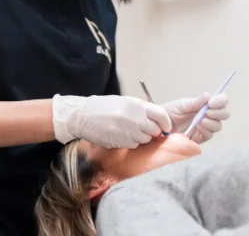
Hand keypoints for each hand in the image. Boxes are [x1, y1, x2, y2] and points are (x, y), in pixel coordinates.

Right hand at [52, 94, 172, 148]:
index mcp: (137, 105)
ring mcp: (128, 131)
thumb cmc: (104, 108)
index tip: (165, 127)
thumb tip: (158, 120)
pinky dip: (131, 143)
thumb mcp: (126, 102)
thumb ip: (142, 110)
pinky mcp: (120, 141)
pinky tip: (121, 136)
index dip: (166, 123)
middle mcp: (135, 118)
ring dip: (140, 138)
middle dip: (152, 132)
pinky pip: (134, 145)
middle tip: (144, 129)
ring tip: (129, 131)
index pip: (161, 115)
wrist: (83, 116)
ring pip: (145, 140)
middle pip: (155, 130)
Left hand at [162, 93, 229, 143]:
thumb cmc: (169, 113)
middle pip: (225, 114)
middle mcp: (208, 116)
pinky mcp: (200, 138)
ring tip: (200, 120)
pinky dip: (206, 130)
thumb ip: (195, 102)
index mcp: (205, 105)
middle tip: (208, 112)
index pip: (221, 101)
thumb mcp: (181, 105)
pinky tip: (197, 126)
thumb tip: (208, 96)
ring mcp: (205, 127)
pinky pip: (209, 135)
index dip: (221, 101)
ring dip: (212, 122)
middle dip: (219, 112)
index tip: (211, 103)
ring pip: (218, 125)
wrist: (158, 125)